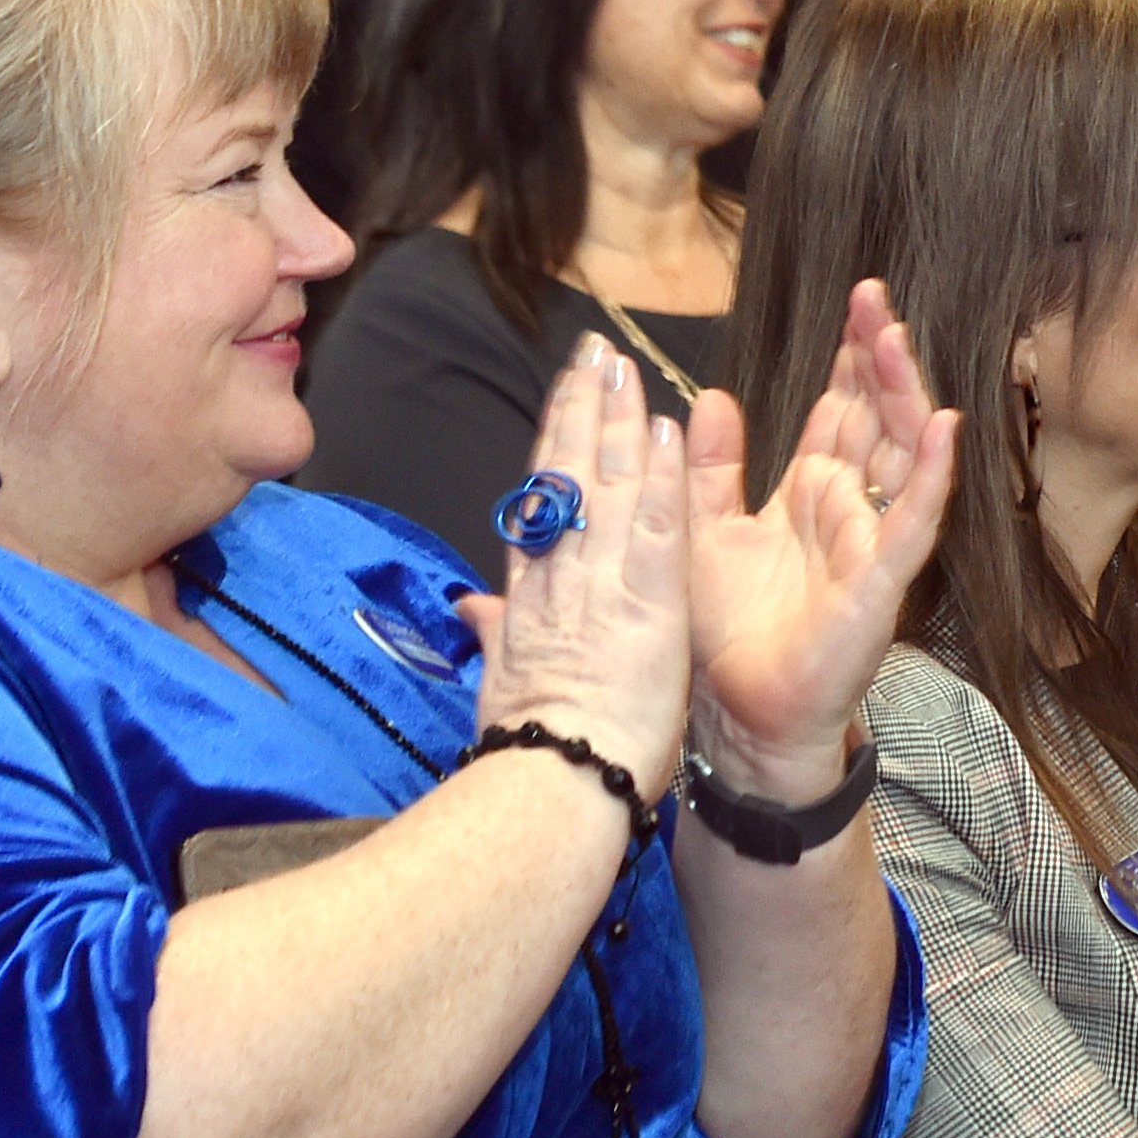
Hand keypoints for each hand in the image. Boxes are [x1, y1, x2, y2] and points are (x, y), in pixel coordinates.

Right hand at [462, 337, 696, 801]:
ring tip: (625, 366)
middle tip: (596, 351)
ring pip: (607, 487)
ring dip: (618, 422)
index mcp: (532, 597)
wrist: (551, 786)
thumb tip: (470, 607)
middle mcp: (562, 578)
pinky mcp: (646, 606)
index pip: (544, 504)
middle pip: (569, 477)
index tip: (568, 397)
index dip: (557, 444)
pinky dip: (660, 478)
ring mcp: (601, 586)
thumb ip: (494, 635)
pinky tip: (667, 431)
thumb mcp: (504, 684)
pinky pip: (653, 529)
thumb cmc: (531, 751)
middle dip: (583, 410)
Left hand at [682, 281, 959, 802]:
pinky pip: (912, 519)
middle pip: (876, 418)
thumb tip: (708, 396)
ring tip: (897, 339)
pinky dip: (928, 472)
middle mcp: (848, 508)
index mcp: (808, 492)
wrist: (737, 713)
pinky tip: (940, 425)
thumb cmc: (725, 632)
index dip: (851, 358)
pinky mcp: (880, 579)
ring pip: (899, 453)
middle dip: (879, 358)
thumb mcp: (702, 529)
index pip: (840, 411)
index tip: (858, 301)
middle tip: (877, 299)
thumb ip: (709, 467)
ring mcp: (870, 541)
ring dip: (904, 395)